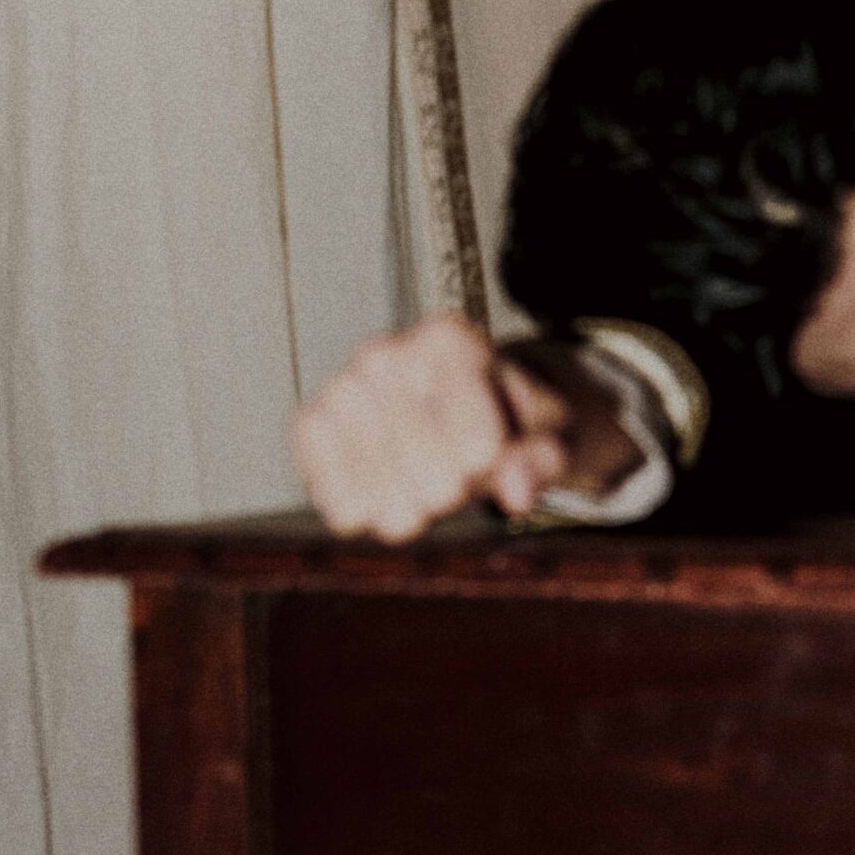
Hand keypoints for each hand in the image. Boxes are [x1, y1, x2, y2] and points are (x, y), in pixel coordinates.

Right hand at [290, 313, 634, 542]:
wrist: (456, 407)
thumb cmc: (507, 421)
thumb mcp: (546, 434)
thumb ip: (542, 462)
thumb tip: (517, 493)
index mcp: (450, 341)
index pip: (479, 443)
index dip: (491, 467)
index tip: (489, 451)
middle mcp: (384, 354)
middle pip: (432, 476)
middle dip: (452, 491)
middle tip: (452, 473)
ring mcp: (339, 388)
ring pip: (381, 494)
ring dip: (410, 508)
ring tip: (418, 482)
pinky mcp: (308, 428)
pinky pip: (340, 506)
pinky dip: (367, 514)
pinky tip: (383, 492)